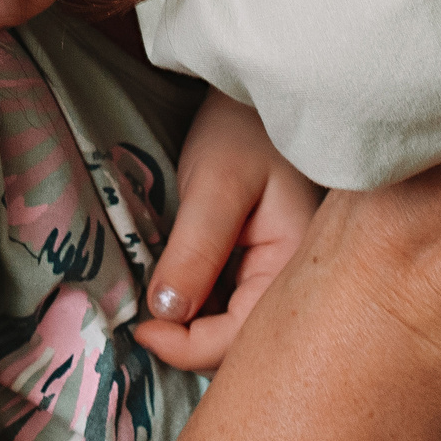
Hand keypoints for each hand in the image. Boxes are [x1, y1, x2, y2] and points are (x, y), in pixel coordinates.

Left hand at [135, 92, 322, 372]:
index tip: (144, 328)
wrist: (252, 95)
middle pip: (239, 342)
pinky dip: (198, 305)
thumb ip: (195, 252)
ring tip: (157, 305)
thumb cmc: (242, 129)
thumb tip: (168, 315)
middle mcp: (293, 279)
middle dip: (190, 342)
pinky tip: (177, 287)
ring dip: (192, 324)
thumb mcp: (215, 186)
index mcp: (296, 264)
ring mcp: (277, 273)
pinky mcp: (259, 264)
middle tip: (147, 321)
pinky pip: (229, 303)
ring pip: (231, 327)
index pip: (239, 337)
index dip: (187, 345)